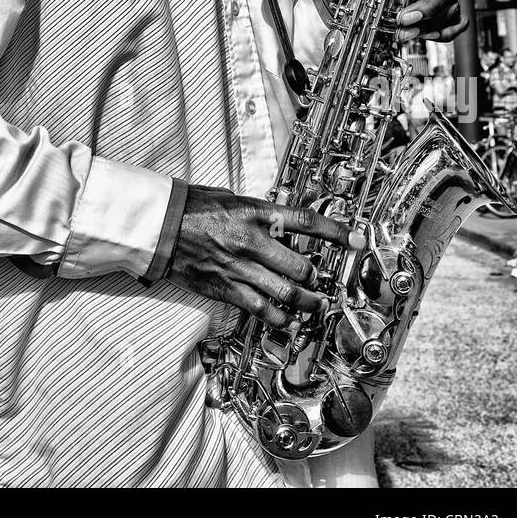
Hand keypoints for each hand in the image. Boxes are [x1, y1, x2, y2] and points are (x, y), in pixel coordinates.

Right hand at [168, 183, 365, 328]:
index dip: (336, 233)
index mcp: (254, 213)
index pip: (305, 222)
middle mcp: (251, 241)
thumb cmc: (195, 206)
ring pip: (285, 294)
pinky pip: (260, 309)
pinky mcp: (226, 288)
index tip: (356, 240)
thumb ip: (260, 211)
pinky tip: (287, 319)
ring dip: (306, 302)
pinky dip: (278, 317)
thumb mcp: (232, 198)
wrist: (160, 226)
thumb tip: (283, 218)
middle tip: (323, 280)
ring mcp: (239, 268)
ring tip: (315, 305)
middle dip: (317, 276)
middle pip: (300, 266)